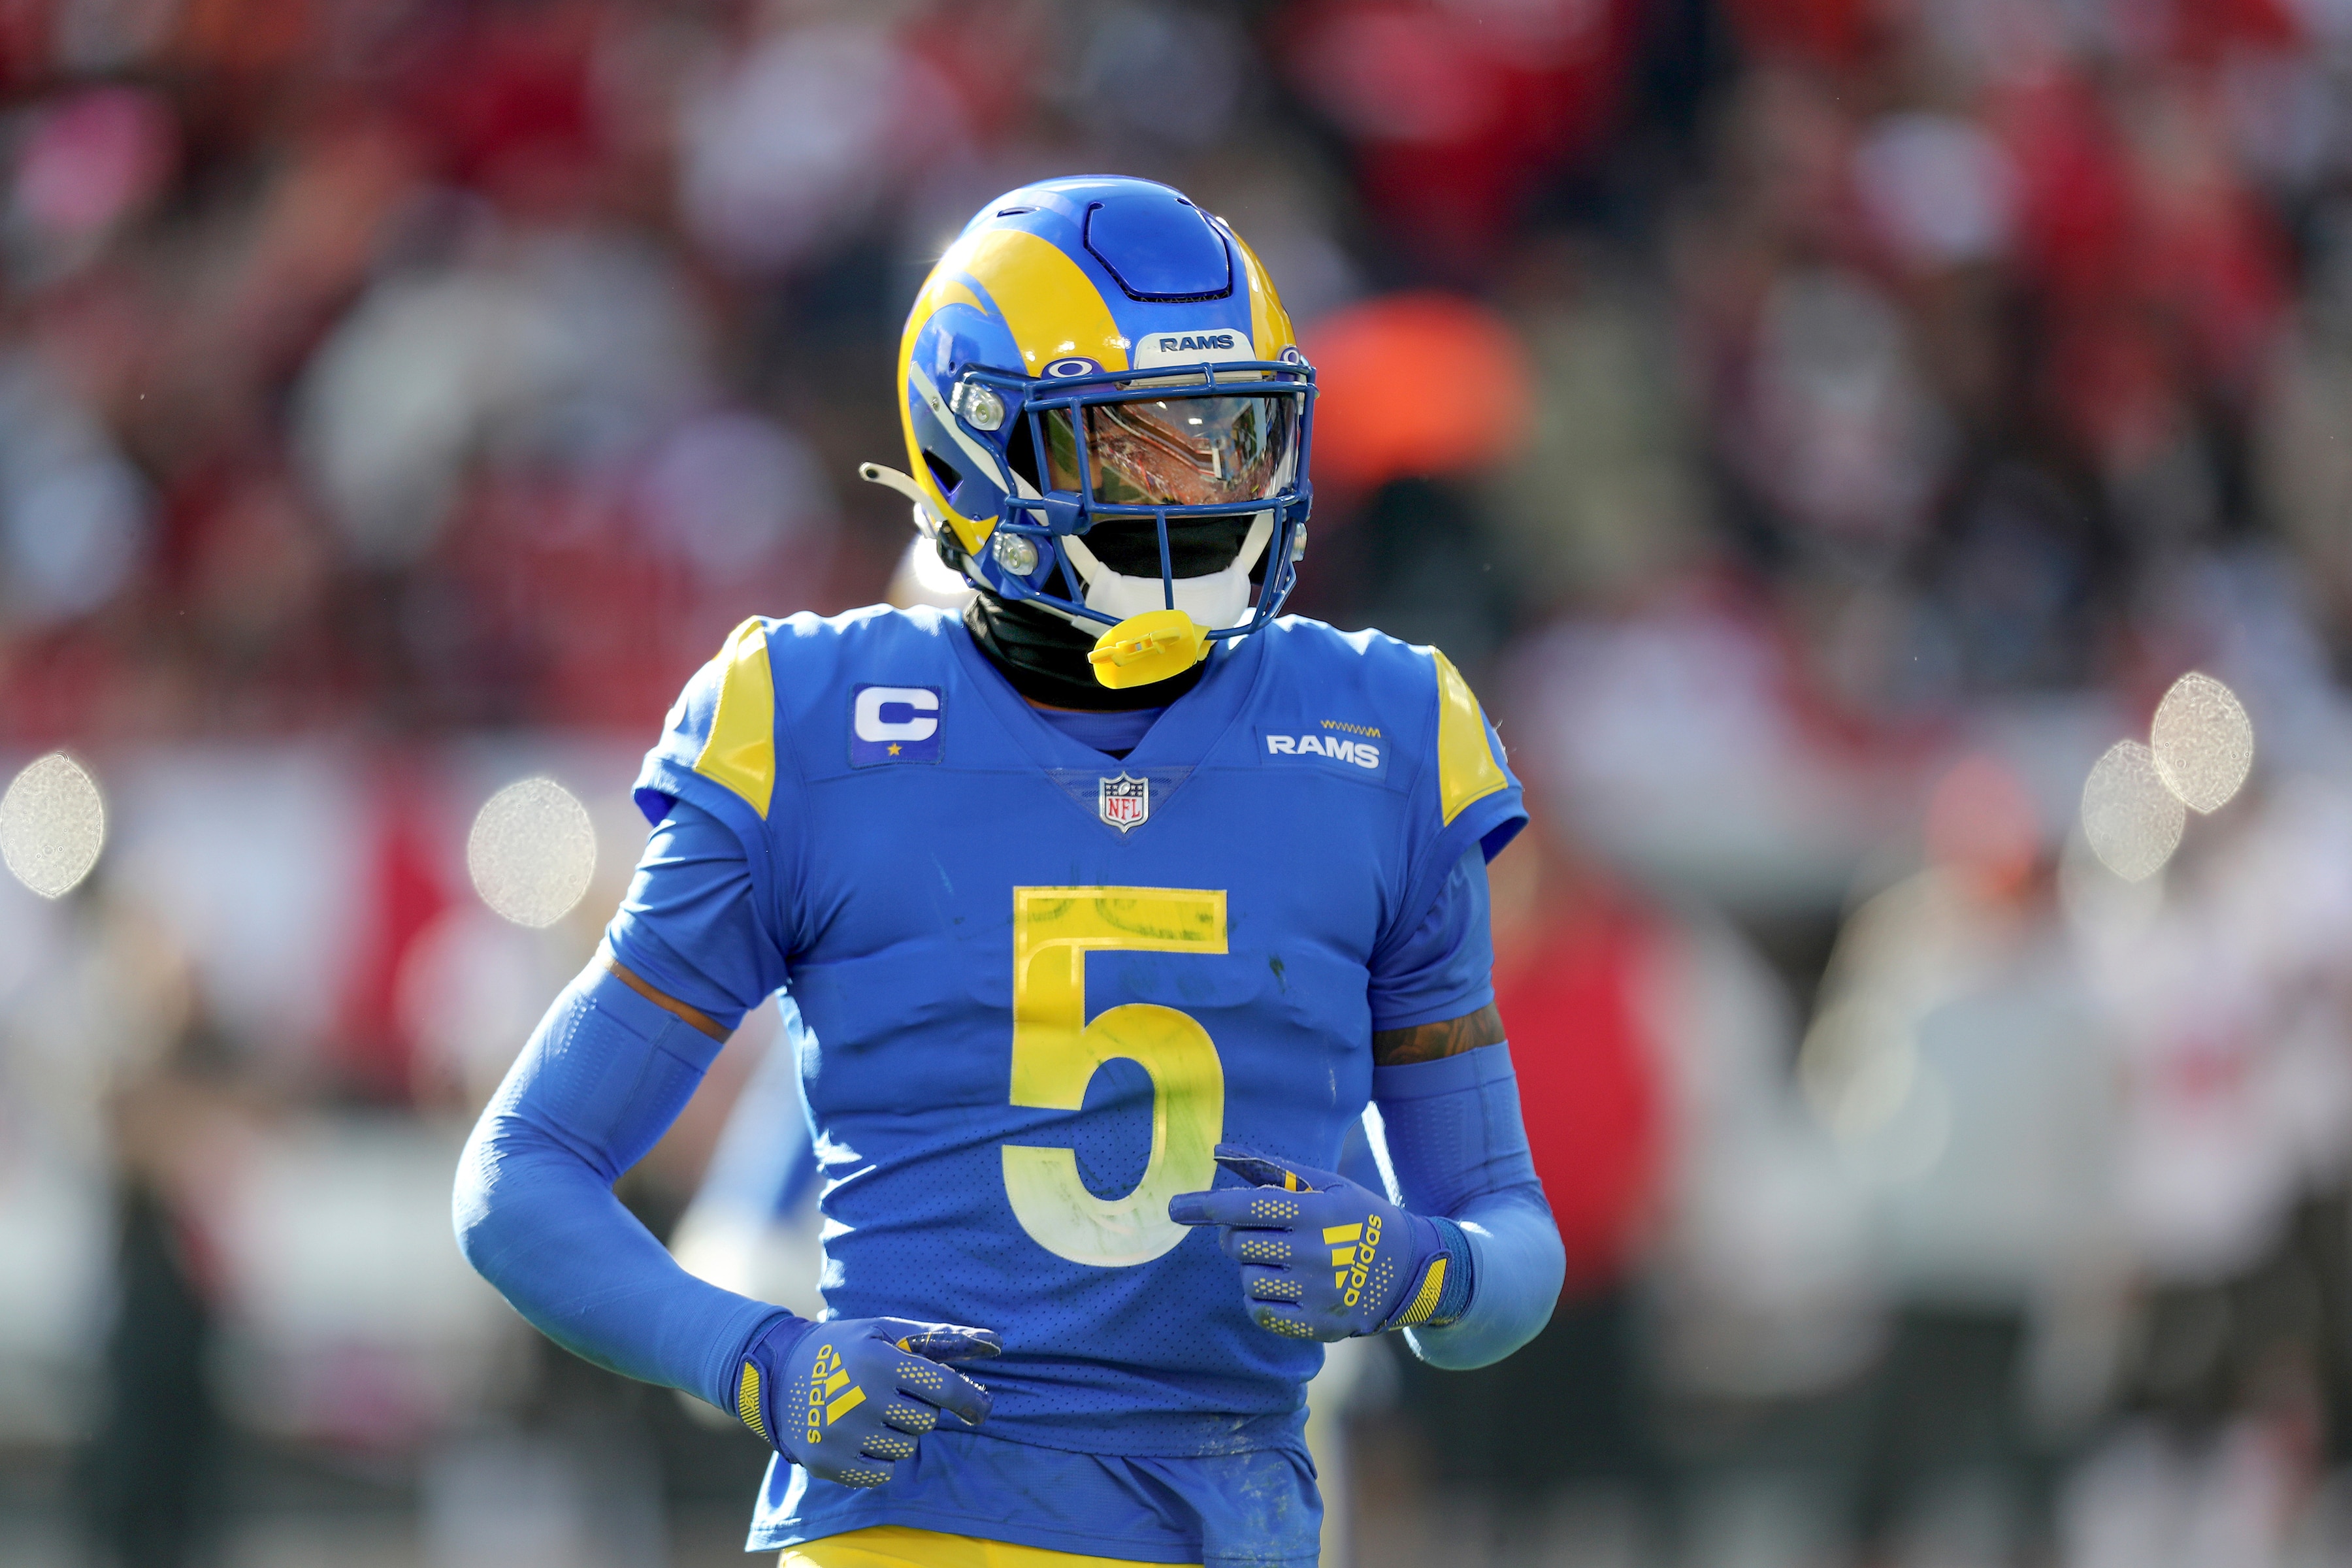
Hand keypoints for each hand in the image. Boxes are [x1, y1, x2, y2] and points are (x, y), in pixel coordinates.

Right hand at [736, 1316, 999, 1487]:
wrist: (777, 1373)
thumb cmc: (845, 1348)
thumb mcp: (887, 1331)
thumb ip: (941, 1339)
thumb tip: (998, 1343)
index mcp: (879, 1360)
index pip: (944, 1389)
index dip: (971, 1400)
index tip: (982, 1409)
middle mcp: (861, 1397)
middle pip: (927, 1422)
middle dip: (919, 1410)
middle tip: (893, 1395)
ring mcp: (842, 1433)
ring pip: (905, 1449)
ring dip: (898, 1434)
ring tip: (869, 1412)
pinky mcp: (828, 1462)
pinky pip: (881, 1474)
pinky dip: (878, 1460)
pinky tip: (858, 1436)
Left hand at [1169, 1145, 1460, 1341]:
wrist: (1413, 1268)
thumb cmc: (1359, 1217)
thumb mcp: (1328, 1183)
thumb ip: (1274, 1170)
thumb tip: (1219, 1152)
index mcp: (1318, 1212)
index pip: (1247, 1208)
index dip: (1206, 1206)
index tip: (1176, 1207)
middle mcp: (1318, 1253)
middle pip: (1238, 1246)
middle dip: (1235, 1235)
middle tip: (1254, 1231)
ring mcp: (1319, 1293)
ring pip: (1246, 1280)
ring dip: (1250, 1268)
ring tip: (1278, 1259)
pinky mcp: (1319, 1325)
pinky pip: (1261, 1312)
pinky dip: (1259, 1297)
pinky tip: (1281, 1284)